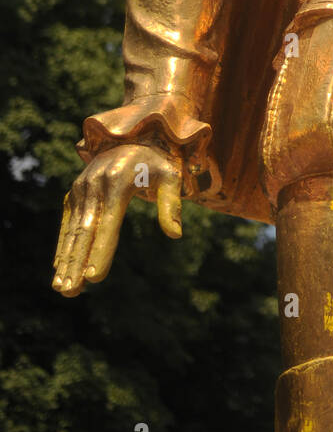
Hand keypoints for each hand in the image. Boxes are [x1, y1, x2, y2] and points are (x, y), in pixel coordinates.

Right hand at [52, 144, 183, 297]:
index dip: (101, 251)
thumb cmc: (156, 164)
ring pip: (72, 231)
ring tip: (62, 289)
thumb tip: (175, 234)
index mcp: (118, 181)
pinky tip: (59, 268)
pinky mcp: (74, 194)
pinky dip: (63, 246)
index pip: (109, 223)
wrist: (130, 139)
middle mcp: (94, 185)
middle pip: (85, 231)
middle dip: (77, 263)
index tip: (94, 277)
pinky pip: (67, 224)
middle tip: (71, 292)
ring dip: (66, 261)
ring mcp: (81, 189)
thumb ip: (171, 204)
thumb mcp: (171, 176)